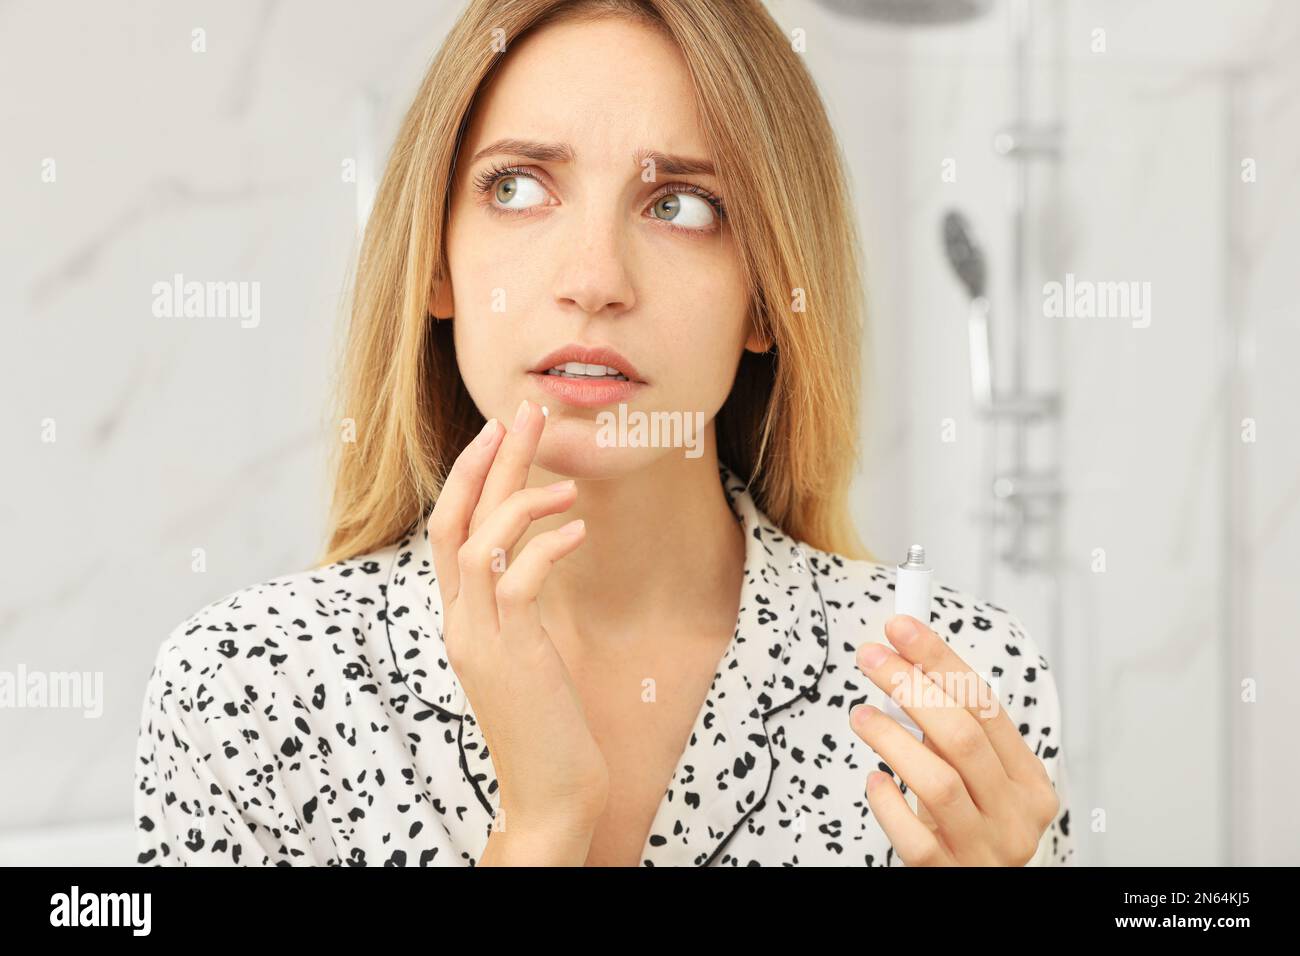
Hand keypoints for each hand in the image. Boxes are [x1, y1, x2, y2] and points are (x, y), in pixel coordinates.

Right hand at [427, 398, 608, 862]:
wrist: (551, 793)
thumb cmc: (548, 721)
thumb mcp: (526, 652)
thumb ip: (517, 604)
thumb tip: (532, 555)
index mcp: (460, 615)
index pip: (450, 527)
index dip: (471, 474)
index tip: (501, 431)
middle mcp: (458, 620)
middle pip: (455, 519)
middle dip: (488, 461)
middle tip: (521, 411)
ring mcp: (478, 638)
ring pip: (478, 542)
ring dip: (518, 498)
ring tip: (564, 478)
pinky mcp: (510, 656)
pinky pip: (517, 581)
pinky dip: (545, 547)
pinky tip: (578, 529)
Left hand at [849, 614, 1059, 865]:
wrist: (978, 894)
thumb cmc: (969, 828)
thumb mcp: (980, 782)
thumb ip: (956, 737)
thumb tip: (906, 668)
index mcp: (1030, 783)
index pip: (986, 705)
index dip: (941, 660)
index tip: (902, 628)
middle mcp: (1015, 817)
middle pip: (963, 736)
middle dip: (912, 686)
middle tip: (872, 657)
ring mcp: (983, 850)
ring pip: (938, 781)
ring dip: (892, 738)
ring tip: (860, 715)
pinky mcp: (948, 876)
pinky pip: (913, 836)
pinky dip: (888, 802)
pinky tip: (873, 779)